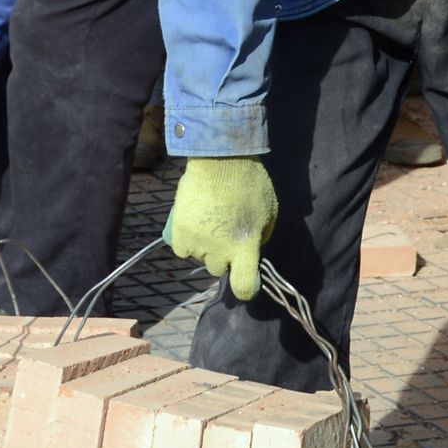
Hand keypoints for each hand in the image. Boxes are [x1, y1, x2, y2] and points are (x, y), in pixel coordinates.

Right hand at [165, 157, 276, 301]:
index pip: (244, 286)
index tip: (247, 281)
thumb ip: (260, 237)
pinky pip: (183, 249)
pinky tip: (195, 224)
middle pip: (220, 269)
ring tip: (211, 221)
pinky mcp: (178, 232)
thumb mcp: (269, 212)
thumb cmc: (250, 183)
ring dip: (206, 246)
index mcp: (245, 247)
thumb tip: (252, 250)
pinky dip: (188, 241)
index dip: (246, 288)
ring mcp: (197, 243)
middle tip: (227, 233)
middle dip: (225, 256)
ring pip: (201, 257)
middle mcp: (220, 251)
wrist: (220, 158)